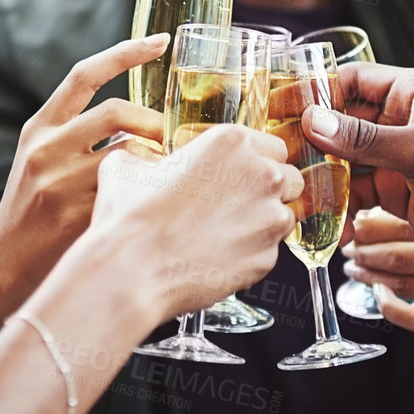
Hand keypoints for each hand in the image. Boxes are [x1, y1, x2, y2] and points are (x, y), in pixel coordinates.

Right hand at [0, 35, 170, 323]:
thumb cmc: (32, 215)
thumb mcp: (41, 162)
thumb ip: (79, 137)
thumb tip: (147, 124)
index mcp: (38, 128)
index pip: (84, 74)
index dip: (125, 52)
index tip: (160, 41)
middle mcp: (45, 148)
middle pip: (118, 110)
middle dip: (156, 122)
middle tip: (175, 142)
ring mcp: (60, 181)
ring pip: (131, 152)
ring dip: (158, 160)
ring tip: (169, 176)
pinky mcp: (77, 215)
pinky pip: (130, 191)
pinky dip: (149, 192)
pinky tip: (157, 205)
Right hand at [93, 124, 301, 319]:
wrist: (131, 270)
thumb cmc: (130, 218)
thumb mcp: (126, 167)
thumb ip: (144, 156)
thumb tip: (136, 160)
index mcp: (231, 143)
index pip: (272, 145)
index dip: (255, 162)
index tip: (239, 174)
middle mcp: (260, 175)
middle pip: (287, 178)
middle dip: (267, 191)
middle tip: (236, 204)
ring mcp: (268, 218)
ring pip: (283, 216)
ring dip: (263, 222)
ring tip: (226, 233)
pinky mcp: (268, 257)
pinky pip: (270, 252)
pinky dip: (252, 254)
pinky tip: (221, 256)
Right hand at [301, 63, 413, 283]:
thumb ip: (364, 138)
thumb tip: (313, 120)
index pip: (353, 80)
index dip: (315, 92)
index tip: (280, 107)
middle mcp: (405, 120)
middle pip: (343, 119)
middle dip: (312, 136)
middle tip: (277, 152)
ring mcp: (399, 157)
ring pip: (345, 157)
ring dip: (321, 172)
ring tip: (293, 187)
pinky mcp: (396, 191)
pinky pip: (355, 189)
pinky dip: (338, 201)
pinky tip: (323, 217)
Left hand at [345, 208, 413, 363]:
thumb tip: (377, 210)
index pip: (409, 221)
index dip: (373, 224)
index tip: (356, 223)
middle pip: (403, 252)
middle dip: (366, 250)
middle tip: (349, 248)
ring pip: (405, 283)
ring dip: (371, 275)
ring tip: (354, 269)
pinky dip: (389, 306)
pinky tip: (378, 295)